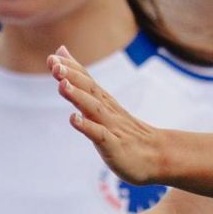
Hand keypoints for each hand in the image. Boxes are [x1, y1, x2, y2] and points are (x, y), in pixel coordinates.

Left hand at [49, 46, 166, 184]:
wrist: (159, 156)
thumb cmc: (126, 133)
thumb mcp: (104, 109)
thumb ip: (85, 88)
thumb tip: (72, 66)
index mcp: (105, 104)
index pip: (87, 82)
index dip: (71, 69)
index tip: (52, 57)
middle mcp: (108, 112)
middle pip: (90, 90)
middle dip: (72, 76)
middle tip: (54, 65)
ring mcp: (113, 128)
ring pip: (94, 109)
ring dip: (78, 96)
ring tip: (62, 85)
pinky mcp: (115, 147)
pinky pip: (100, 135)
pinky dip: (87, 126)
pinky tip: (74, 119)